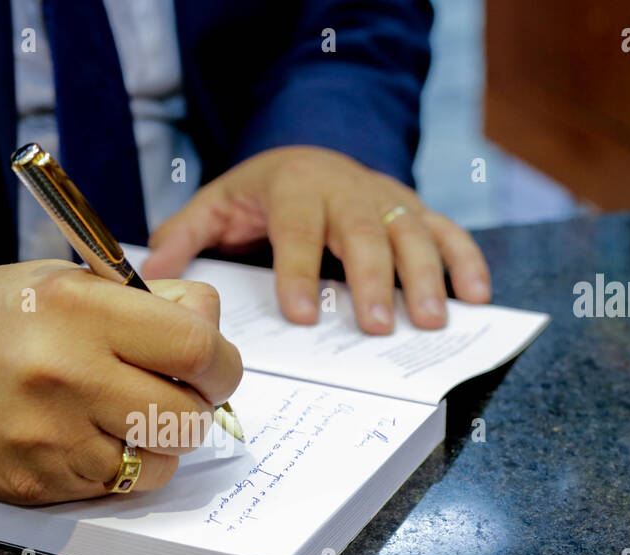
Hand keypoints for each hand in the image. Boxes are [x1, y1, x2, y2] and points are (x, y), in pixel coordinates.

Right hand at [0, 261, 240, 504]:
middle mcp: (66, 373)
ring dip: (162, 443)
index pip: (197, 347)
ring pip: (162, 460)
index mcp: (79, 309)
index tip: (212, 365)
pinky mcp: (38, 482)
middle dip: (198, 406)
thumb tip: (212, 330)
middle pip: (188, 413)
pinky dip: (123, 468)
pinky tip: (95, 441)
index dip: (220, 362)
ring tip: (130, 418)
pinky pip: (119, 487)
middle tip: (177, 394)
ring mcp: (51, 435)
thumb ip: (147, 302)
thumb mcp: (67, 281)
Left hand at [140, 145, 490, 331]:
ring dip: (427, 277)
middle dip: (373, 280)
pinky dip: (467, 261)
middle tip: (377, 327)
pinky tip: (477, 297)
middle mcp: (347, 188)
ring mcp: (387, 198)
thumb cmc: (261, 192)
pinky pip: (448, 231)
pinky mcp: (414, 210)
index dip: (299, 271)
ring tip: (431, 321)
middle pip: (364, 233)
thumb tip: (152, 276)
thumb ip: (186, 236)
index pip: (296, 230)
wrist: (308, 153)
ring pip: (413, 232)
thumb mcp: (216, 204)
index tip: (302, 315)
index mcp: (295, 186)